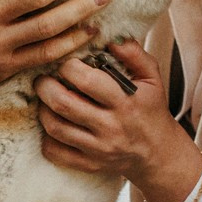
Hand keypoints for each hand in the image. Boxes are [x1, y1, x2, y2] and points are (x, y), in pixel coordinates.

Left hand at [36, 40, 201, 201]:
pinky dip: (46, 137)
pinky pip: (55, 152)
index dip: (68, 67)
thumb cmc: (150, 109)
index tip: (65, 62)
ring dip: (42, 109)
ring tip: (45, 99)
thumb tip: (111, 37)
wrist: (158, 153)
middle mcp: (110, 126)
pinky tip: (51, 123)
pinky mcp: (89, 164)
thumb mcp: (151, 78)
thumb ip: (134, 54)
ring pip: (55, 127)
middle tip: (43, 78)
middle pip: (64, 104)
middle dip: (45, 86)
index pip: (87, 81)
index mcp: (125, 102)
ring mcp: (98, 148)